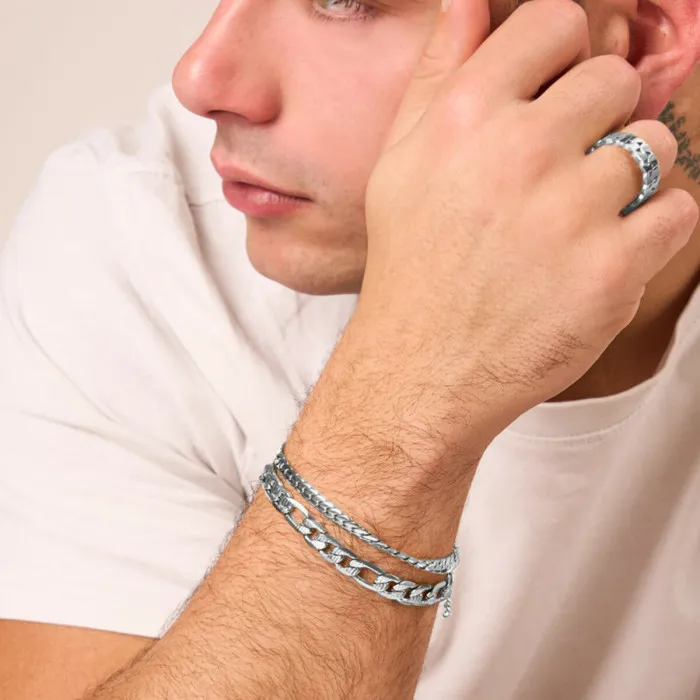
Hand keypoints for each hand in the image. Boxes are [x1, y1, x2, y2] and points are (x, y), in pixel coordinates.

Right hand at [359, 0, 697, 436]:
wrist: (423, 367)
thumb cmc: (411, 264)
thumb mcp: (401, 164)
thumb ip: (440, 75)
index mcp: (465, 116)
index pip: (558, 21)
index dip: (563, 56)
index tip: (554, 92)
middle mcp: (519, 152)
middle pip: (615, 81)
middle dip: (595, 121)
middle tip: (558, 174)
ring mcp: (571, 212)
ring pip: (654, 147)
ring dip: (625, 179)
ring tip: (576, 222)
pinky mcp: (613, 271)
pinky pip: (677, 210)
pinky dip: (648, 230)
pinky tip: (598, 254)